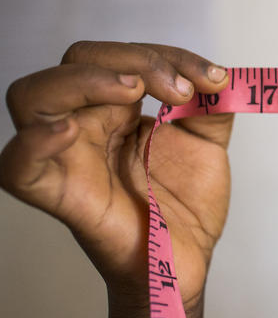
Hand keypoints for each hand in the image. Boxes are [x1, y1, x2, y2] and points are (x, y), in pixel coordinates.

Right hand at [1, 42, 232, 309]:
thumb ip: (212, 106)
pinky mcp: (59, 195)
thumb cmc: (185, 204)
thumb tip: (218, 78)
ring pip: (32, 96)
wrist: (185, 261)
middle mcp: (84, 124)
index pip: (122, 57)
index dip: (168, 56)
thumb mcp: (208, 143)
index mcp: (115, 108)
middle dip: (135, 60)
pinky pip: (17, 168)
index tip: (213, 79)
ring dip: (84, 81)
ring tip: (133, 90)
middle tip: (181, 90)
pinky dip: (33, 144)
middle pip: (78, 62)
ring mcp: (67, 156)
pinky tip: (67, 132)